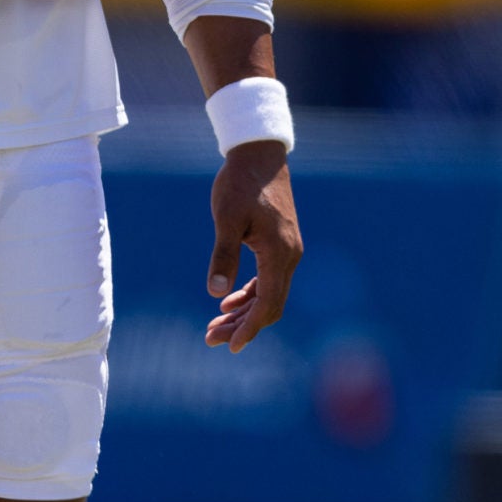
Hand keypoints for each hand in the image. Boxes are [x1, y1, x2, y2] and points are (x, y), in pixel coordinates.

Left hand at [205, 141, 301, 353]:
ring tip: (215, 325)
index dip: (249, 329)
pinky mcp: (280, 243)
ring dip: (244, 312)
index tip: (229, 347)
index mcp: (279, 254)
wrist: (259, 154)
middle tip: (211, 340)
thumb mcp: (226, 218)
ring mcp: (287, 250)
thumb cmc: (240, 183)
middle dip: (242, 326)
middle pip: (270, 305)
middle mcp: (289, 256)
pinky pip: (269, 279)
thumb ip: (223, 255)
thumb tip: (216, 293)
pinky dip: (250, 293)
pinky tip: (228, 301)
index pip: (267, 304)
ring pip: (270, 294)